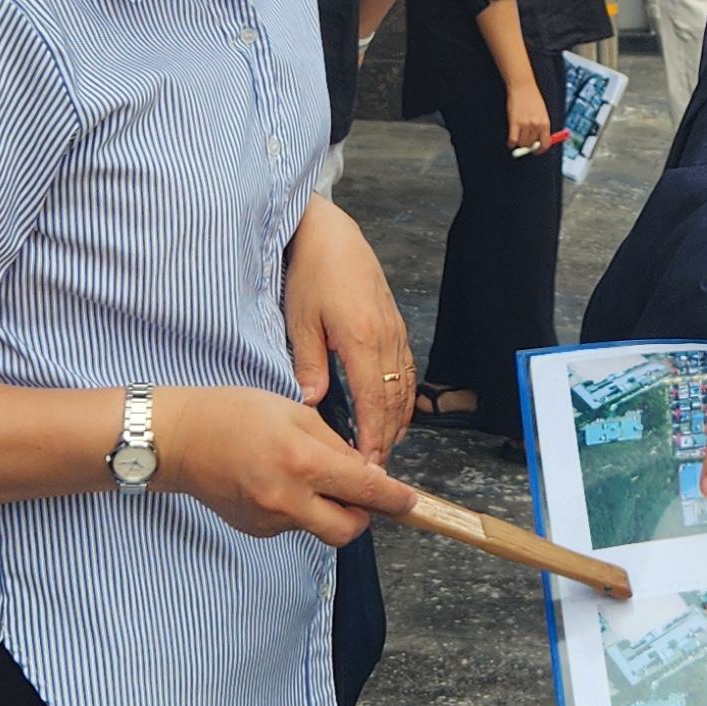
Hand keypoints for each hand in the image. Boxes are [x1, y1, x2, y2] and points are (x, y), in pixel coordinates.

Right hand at [153, 387, 416, 543]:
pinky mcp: (255, 530)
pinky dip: (298, 509)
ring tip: (299, 473)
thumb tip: (364, 474)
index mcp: (303, 462)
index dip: (394, 498)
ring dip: (325, 508)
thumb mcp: (294, 413)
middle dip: (362, 516)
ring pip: (318, 526)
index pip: (365, 490)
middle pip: (348, 530)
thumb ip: (335, 446)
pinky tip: (276, 482)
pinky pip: (292, 525)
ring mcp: (269, 519)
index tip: (411, 502)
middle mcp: (288, 499)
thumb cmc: (235, 414)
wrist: (178, 440)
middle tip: (354, 492)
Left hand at [286, 198, 415, 464]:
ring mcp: (395, 331)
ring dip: (396, 422)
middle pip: (394, 402)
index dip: (372, 438)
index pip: (373, 403)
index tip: (366, 467)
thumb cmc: (311, 273)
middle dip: (386, 438)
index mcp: (362, 339)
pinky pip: (406, 371)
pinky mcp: (395, 325)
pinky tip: (394, 413)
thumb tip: (313, 405)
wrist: (331, 234)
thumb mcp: (300, 321)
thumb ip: (310, 365)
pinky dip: (403, 398)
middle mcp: (386, 338)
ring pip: (404, 388)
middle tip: (374, 471)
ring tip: (383, 449)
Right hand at [504, 80, 554, 155]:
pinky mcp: (514, 123)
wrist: (523, 86)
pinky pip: (512, 140)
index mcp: (545, 123)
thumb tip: (538, 141)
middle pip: (532, 144)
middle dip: (527, 144)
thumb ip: (541, 126)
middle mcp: (536, 125)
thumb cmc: (532, 98)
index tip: (536, 151)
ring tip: (517, 136)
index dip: (540, 150)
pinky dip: (511, 143)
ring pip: (522, 143)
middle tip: (524, 139)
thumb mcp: (542, 112)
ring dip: (519, 142)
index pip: (546, 144)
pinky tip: (510, 141)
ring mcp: (525, 125)